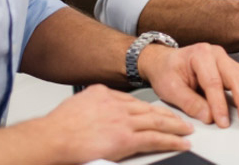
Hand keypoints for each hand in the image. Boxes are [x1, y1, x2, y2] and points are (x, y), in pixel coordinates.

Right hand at [40, 84, 192, 163]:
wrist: (52, 138)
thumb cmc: (57, 128)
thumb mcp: (76, 106)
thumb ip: (90, 108)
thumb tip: (93, 117)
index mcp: (103, 94)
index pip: (132, 101)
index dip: (147, 108)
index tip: (156, 111)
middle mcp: (116, 104)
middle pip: (148, 109)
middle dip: (167, 114)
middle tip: (180, 119)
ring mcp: (122, 121)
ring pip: (156, 122)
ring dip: (174, 126)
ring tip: (186, 130)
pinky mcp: (125, 139)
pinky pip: (155, 139)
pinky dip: (171, 141)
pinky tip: (181, 143)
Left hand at [138, 41, 238, 128]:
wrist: (165, 62)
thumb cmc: (167, 71)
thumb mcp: (170, 88)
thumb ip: (189, 103)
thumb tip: (208, 116)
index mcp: (200, 54)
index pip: (213, 82)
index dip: (219, 104)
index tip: (222, 122)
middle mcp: (217, 54)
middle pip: (236, 78)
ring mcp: (226, 60)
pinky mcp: (231, 68)